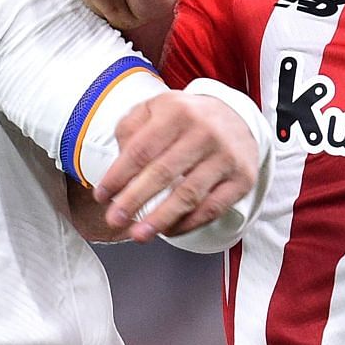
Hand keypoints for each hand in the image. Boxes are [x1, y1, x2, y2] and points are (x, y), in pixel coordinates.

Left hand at [95, 92, 257, 242]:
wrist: (237, 119)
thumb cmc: (186, 120)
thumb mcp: (156, 110)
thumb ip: (130, 129)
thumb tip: (117, 166)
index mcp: (177, 111)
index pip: (141, 149)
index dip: (118, 176)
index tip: (102, 196)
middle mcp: (204, 131)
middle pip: (162, 173)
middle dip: (134, 200)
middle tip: (115, 219)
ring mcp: (226, 156)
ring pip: (188, 195)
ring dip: (160, 219)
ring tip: (138, 234)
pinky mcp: (242, 179)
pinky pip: (212, 208)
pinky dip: (188, 224)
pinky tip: (168, 230)